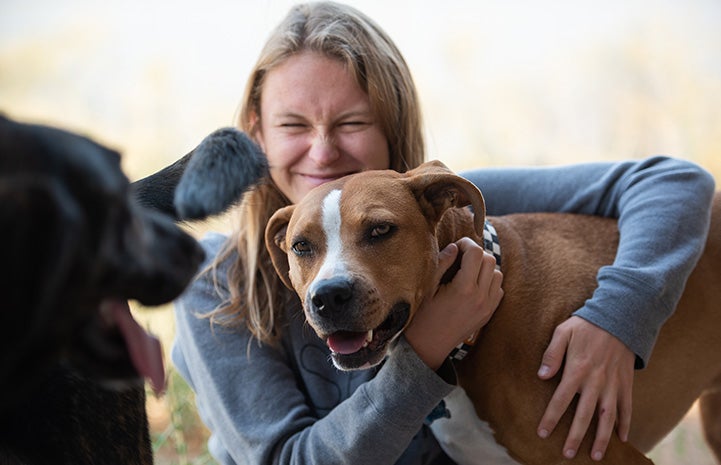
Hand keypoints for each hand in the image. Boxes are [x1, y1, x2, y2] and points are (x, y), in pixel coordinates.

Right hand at [405, 238, 503, 369]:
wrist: (429, 347)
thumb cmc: (422, 316)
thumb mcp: (426, 287)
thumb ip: (442, 264)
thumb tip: (454, 247)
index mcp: (463, 289)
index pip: (475, 253)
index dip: (465, 244)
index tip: (455, 247)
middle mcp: (480, 297)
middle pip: (490, 260)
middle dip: (475, 254)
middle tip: (460, 257)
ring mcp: (487, 307)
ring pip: (497, 274)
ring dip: (484, 267)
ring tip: (467, 271)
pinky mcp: (488, 314)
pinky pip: (499, 289)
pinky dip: (489, 282)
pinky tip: (473, 285)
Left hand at [536, 316, 634, 460]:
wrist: (619, 318)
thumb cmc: (586, 325)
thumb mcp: (562, 332)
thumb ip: (551, 354)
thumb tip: (541, 376)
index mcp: (577, 370)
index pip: (560, 400)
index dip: (550, 418)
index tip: (542, 433)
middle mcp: (595, 382)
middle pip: (583, 415)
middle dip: (575, 437)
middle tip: (567, 454)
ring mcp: (613, 385)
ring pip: (607, 417)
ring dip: (602, 438)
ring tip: (596, 456)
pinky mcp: (626, 384)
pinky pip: (627, 408)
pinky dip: (625, 424)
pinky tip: (622, 438)